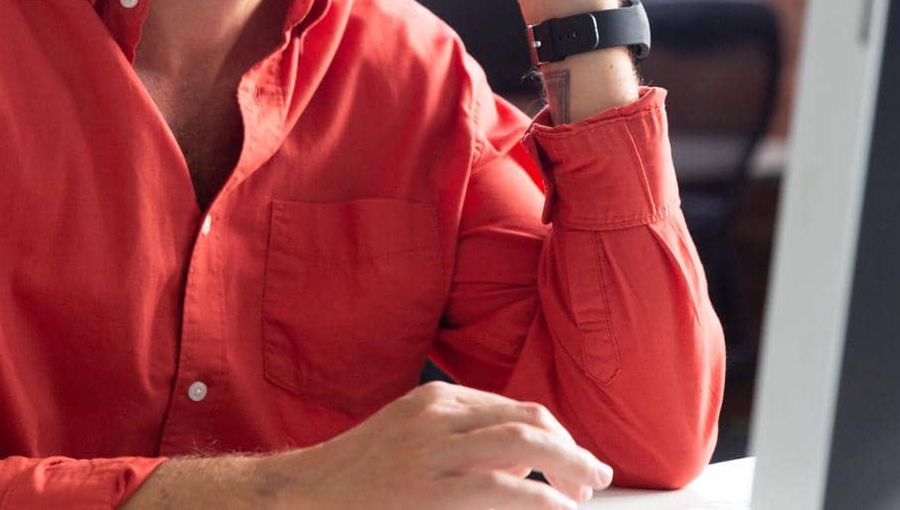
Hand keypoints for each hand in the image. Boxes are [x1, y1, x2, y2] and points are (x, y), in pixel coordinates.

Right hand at [275, 382, 612, 508]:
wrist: (306, 496)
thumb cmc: (360, 476)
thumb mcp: (407, 437)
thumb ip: (456, 437)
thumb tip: (521, 464)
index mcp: (434, 400)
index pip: (516, 409)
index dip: (556, 437)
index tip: (573, 463)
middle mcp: (437, 417)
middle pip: (530, 422)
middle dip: (573, 451)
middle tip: (593, 479)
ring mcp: (434, 453)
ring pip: (526, 446)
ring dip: (569, 470)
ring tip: (583, 494)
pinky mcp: (434, 493)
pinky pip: (509, 490)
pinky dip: (543, 501)